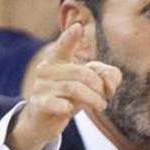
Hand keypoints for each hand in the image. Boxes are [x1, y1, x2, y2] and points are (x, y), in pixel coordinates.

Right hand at [6, 23, 120, 149]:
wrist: (42, 122)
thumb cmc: (69, 98)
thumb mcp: (90, 84)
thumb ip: (107, 77)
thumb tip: (110, 84)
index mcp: (57, 60)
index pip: (63, 45)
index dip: (70, 37)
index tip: (77, 27)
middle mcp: (46, 70)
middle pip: (80, 72)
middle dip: (98, 86)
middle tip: (105, 97)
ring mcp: (40, 87)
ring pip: (73, 88)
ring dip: (93, 99)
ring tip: (100, 105)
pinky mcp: (39, 105)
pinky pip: (60, 104)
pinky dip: (71, 108)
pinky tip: (70, 110)